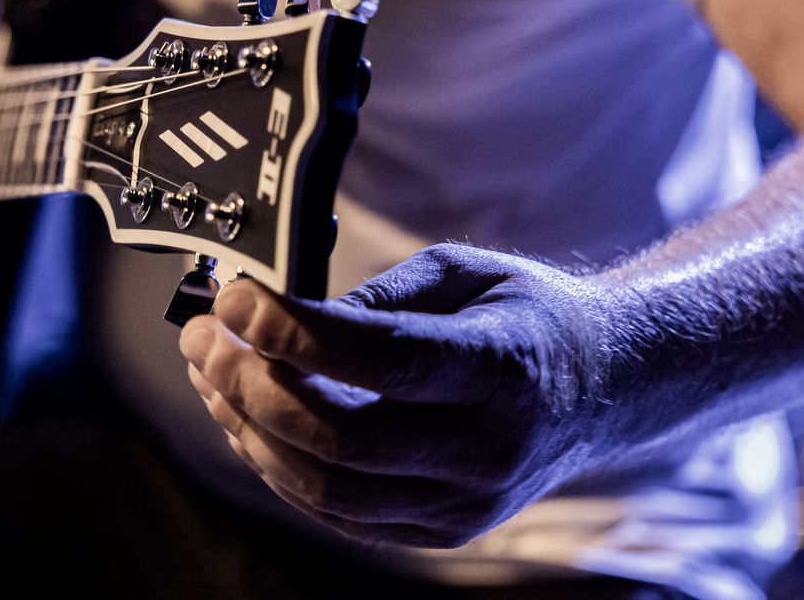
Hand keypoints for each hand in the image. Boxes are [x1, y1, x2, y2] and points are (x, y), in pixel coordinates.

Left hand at [179, 243, 603, 547]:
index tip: (237, 296)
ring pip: (328, 489)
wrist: (600, 390)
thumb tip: (281, 319)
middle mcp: (487, 448)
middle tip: (203, 337)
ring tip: (210, 375)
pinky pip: (338, 513)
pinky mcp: (442, 532)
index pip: (387, 362)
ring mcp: (465, 504)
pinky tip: (246, 419)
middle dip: (250, 387)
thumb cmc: (524, 315)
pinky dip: (278, 468)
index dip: (297, 334)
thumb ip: (378, 296)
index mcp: (503, 367)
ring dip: (249, 432)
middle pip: (342, 439)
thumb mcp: (463, 272)